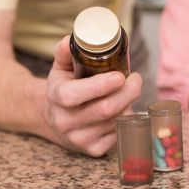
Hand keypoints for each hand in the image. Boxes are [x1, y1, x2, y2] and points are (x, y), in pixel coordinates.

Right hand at [40, 36, 141, 156]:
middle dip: (128, 92)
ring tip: (125, 93)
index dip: (101, 85)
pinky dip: (126, 119)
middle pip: (106, 109)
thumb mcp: (59, 68)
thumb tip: (72, 37)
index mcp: (57, 98)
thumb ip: (65, 52)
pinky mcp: (93, 151)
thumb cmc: (63, 88)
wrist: (52, 119)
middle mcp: (66, 122)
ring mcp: (80, 139)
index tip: (120, 76)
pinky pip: (119, 133)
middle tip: (136, 79)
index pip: (76, 95)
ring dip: (128, 104)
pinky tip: (121, 110)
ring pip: (116, 120)